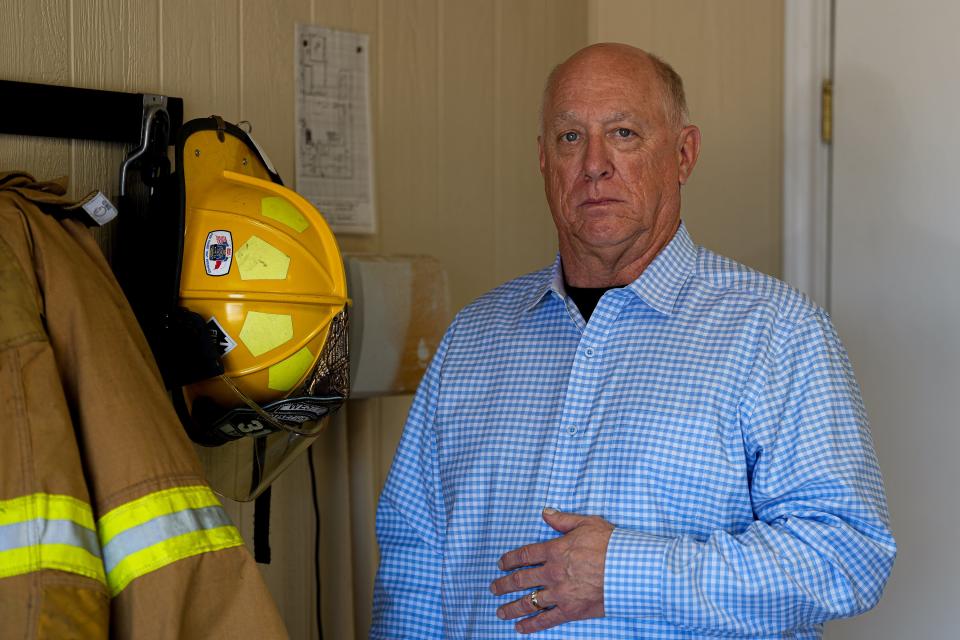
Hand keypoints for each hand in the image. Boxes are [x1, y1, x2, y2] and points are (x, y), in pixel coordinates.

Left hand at [489, 508, 613, 633]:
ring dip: (511, 607)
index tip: (500, 564)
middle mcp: (552, 573)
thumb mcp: (587, 523)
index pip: (525, 555)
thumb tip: (545, 513)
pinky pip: (546, 619)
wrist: (629, 569)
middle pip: (521, 580)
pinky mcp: (571, 610)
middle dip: (504, 584)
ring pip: (528, 602)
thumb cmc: (611, 544)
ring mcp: (560, 593)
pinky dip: (531, 624)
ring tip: (500, 612)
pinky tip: (520, 628)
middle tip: (493, 588)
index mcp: (555, 550)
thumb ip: (563, 520)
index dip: (510, 559)